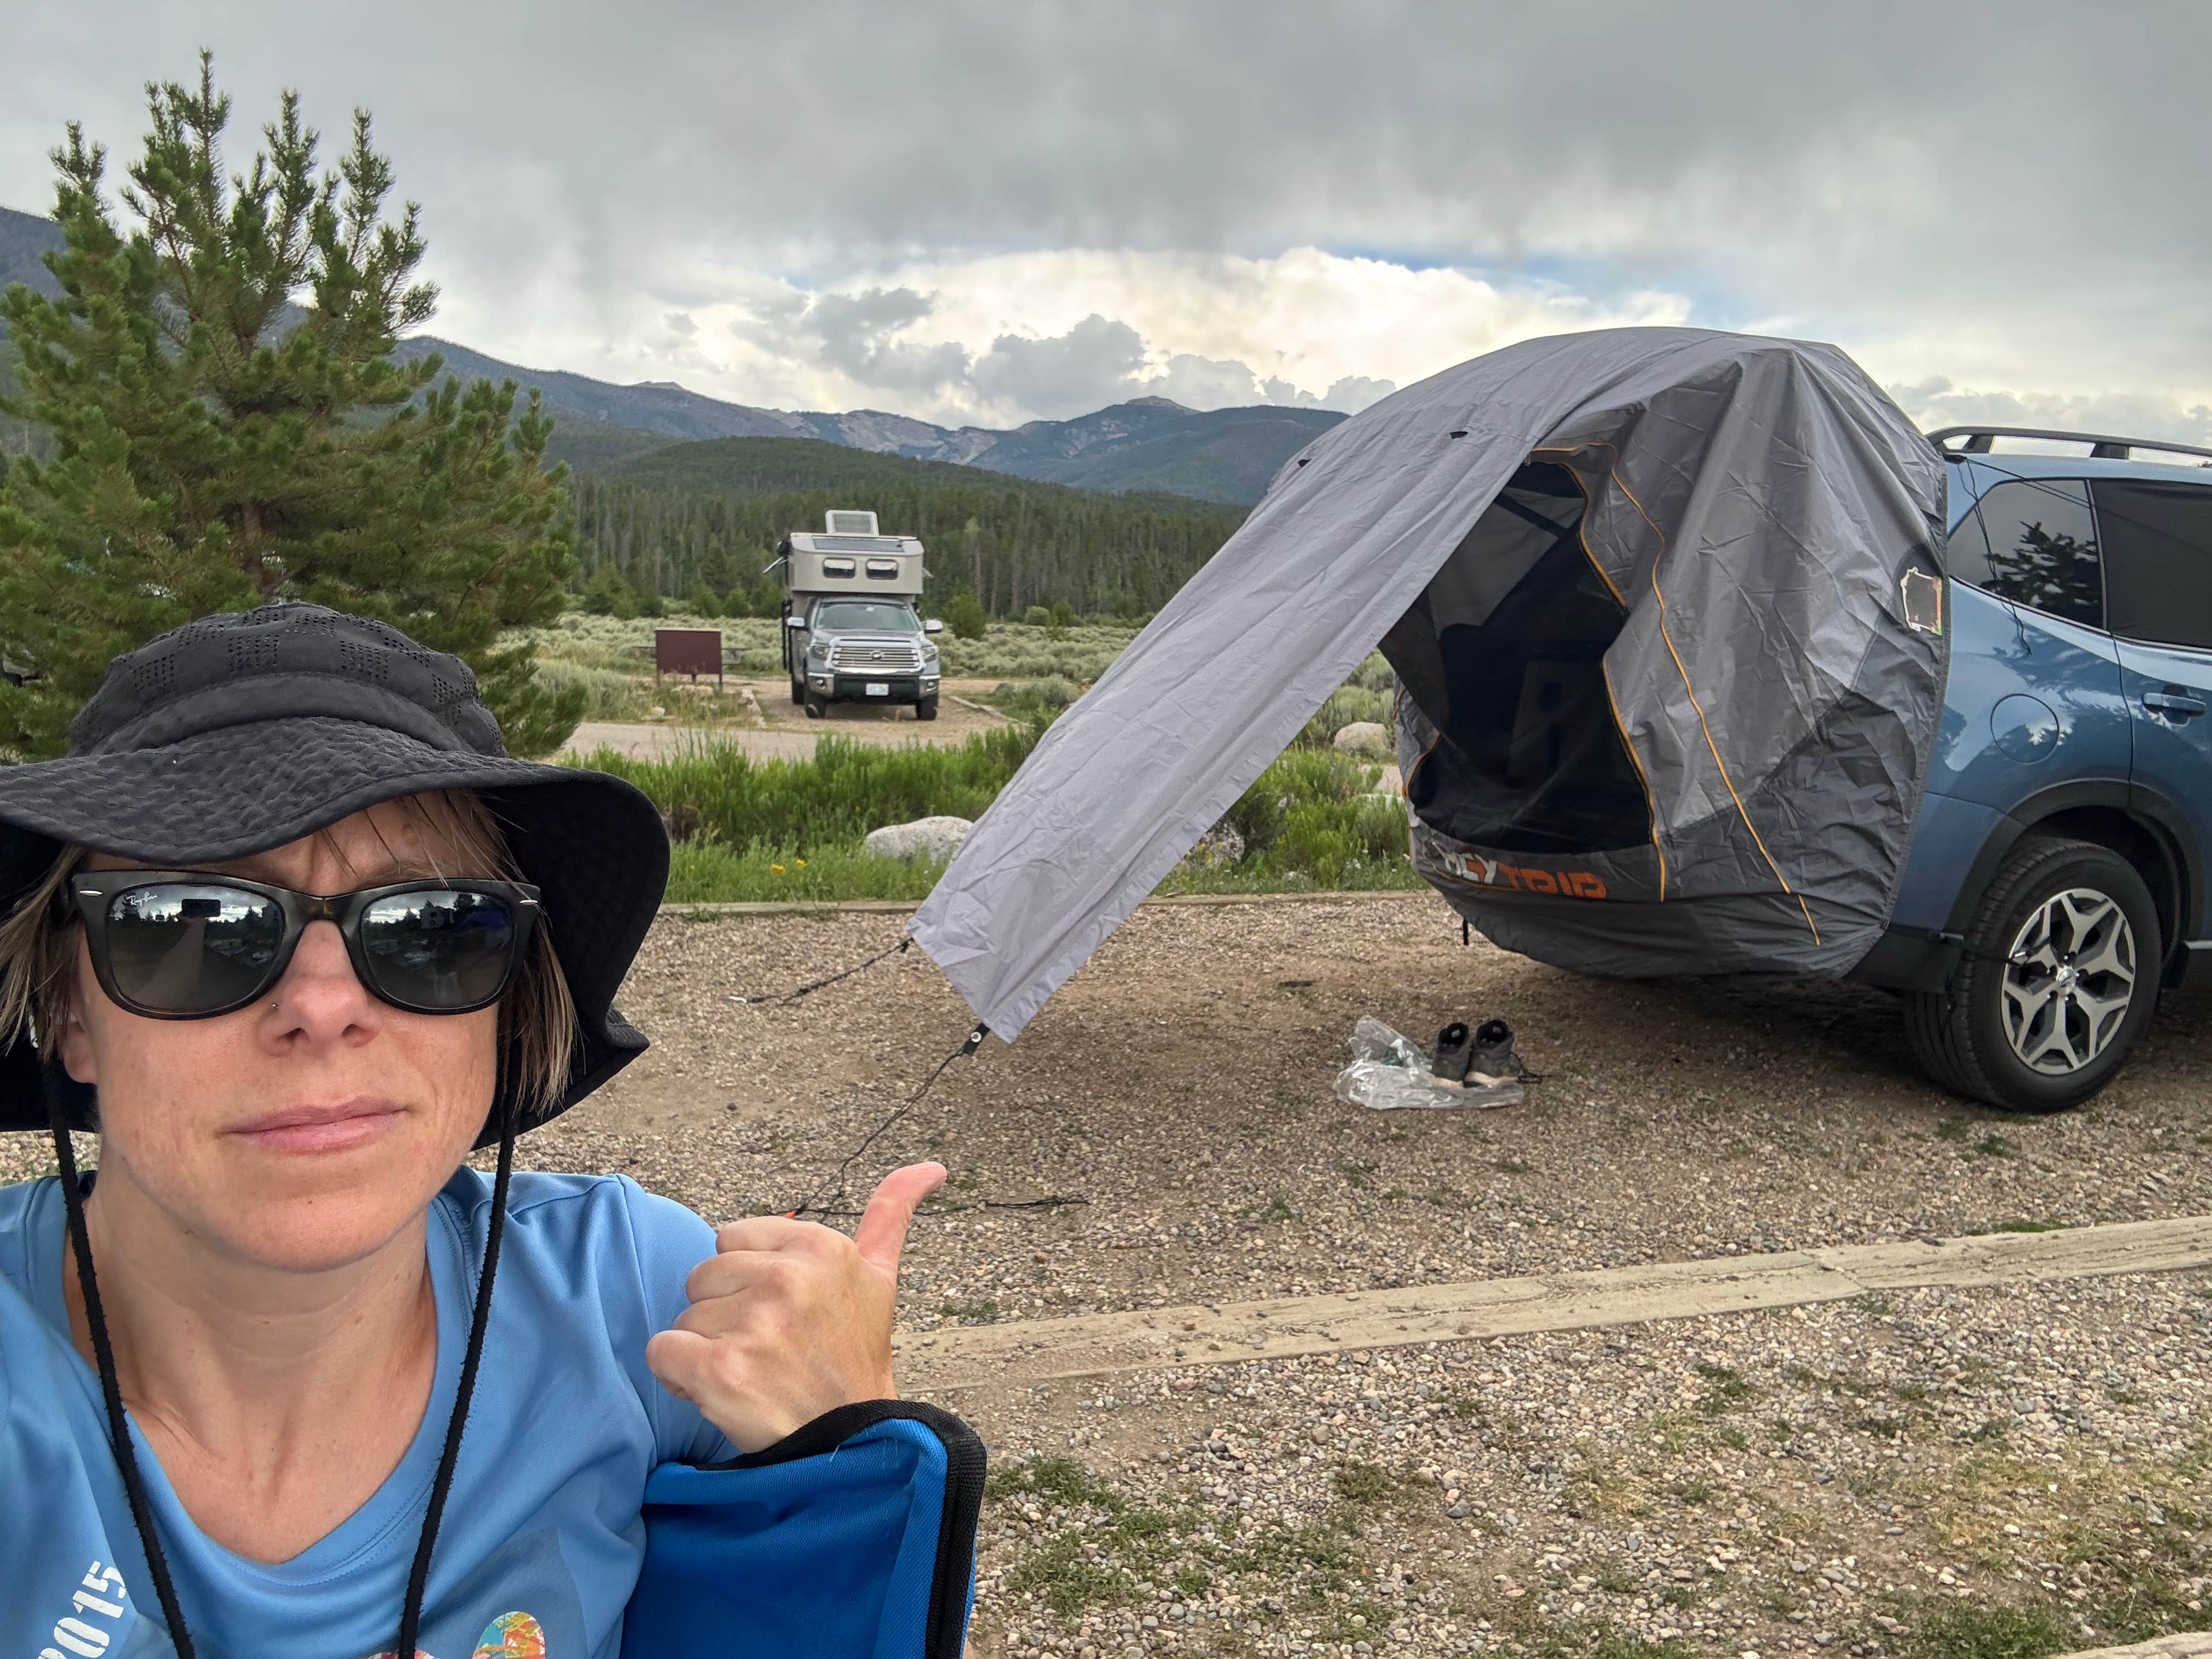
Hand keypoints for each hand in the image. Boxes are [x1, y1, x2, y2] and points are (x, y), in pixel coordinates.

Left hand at [645, 1162, 945, 1451]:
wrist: (852, 1444)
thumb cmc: (854, 1360)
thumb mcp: (880, 1278)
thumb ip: (892, 1212)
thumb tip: (931, 1165)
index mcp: (819, 1246)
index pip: (730, 1241)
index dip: (748, 1283)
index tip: (783, 1316)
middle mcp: (788, 1277)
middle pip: (704, 1278)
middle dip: (725, 1315)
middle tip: (768, 1351)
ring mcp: (755, 1323)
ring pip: (684, 1318)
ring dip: (706, 1350)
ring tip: (752, 1375)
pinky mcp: (721, 1368)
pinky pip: (661, 1351)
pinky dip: (678, 1376)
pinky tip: (718, 1391)